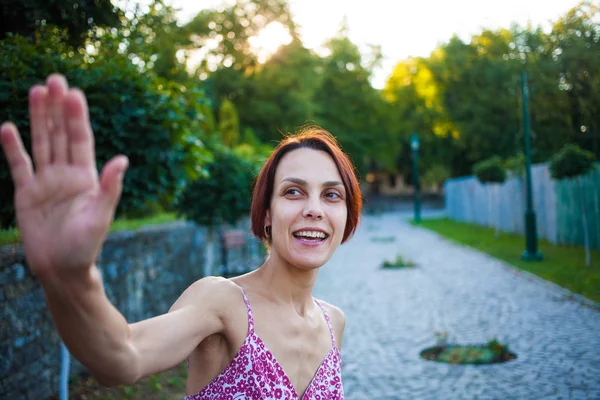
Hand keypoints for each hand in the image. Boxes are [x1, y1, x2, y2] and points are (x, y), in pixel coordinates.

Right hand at [0, 74, 128, 278]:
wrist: (61, 269)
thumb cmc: (86, 245)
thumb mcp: (100, 215)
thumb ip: (110, 187)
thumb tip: (123, 159)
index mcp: (87, 177)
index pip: (81, 140)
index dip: (77, 117)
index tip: (74, 93)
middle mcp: (66, 174)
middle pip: (61, 134)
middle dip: (58, 108)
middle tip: (54, 79)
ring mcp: (46, 181)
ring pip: (42, 142)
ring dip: (39, 118)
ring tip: (36, 91)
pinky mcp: (26, 193)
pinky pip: (19, 165)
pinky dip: (13, 148)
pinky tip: (8, 127)